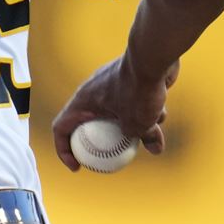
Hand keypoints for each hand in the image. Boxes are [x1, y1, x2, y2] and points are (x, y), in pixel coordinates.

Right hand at [51, 55, 179, 170]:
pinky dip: (144, 111)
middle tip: (116, 156)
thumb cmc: (137, 88)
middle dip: (109, 142)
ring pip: (117, 115)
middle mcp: (92, 94)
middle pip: (91, 124)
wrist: (151, 57)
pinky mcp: (127, 81)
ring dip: (135, 126)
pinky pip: (131, 103)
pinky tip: (162, 112)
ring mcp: (109, 86)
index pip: (61, 129)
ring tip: (153, 133)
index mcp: (82, 104)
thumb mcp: (139, 123)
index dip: (64, 150)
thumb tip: (154, 148)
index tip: (78, 166)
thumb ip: (142, 138)